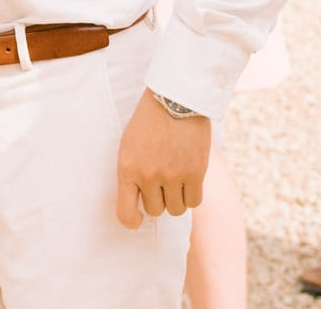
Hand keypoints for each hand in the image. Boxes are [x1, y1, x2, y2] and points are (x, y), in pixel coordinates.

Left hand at [116, 93, 211, 227]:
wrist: (176, 98)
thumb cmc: (149, 120)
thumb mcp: (129, 144)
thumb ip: (132, 172)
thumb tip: (137, 201)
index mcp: (127, 168)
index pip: (125, 213)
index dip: (132, 221)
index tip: (138, 217)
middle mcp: (149, 176)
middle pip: (155, 211)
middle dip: (158, 199)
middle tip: (162, 181)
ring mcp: (173, 176)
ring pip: (176, 210)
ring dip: (176, 198)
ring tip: (176, 179)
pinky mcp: (195, 173)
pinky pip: (194, 202)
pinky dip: (192, 195)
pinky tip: (189, 180)